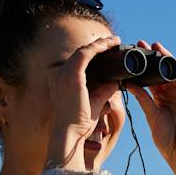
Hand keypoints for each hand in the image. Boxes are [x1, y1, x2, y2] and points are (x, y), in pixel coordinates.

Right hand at [46, 32, 123, 166]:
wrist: (70, 133)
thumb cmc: (79, 124)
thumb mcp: (95, 103)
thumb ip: (104, 91)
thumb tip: (116, 82)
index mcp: (60, 81)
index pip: (77, 62)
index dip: (92, 54)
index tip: (107, 51)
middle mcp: (59, 75)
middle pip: (80, 54)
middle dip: (97, 46)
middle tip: (113, 42)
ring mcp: (63, 74)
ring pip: (83, 51)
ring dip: (100, 44)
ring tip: (114, 41)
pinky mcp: (71, 75)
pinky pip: (86, 54)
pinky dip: (98, 47)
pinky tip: (109, 44)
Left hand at [132, 46, 175, 174]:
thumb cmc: (166, 139)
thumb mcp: (151, 115)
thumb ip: (142, 98)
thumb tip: (128, 83)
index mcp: (160, 98)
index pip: (151, 77)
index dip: (142, 66)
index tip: (131, 54)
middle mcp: (173, 93)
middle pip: (162, 71)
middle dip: (153, 57)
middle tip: (141, 44)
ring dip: (168, 58)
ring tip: (157, 46)